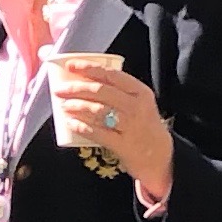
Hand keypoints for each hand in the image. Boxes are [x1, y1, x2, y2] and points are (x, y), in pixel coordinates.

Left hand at [50, 60, 174, 197]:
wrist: (161, 156)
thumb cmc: (143, 126)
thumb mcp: (139, 103)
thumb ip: (118, 91)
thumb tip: (83, 80)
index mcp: (140, 91)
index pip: (111, 74)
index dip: (88, 68)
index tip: (70, 66)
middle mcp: (137, 106)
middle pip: (101, 91)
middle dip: (76, 88)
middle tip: (60, 90)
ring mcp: (131, 126)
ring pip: (99, 110)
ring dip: (77, 106)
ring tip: (64, 105)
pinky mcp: (124, 145)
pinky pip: (99, 133)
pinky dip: (82, 127)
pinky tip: (70, 123)